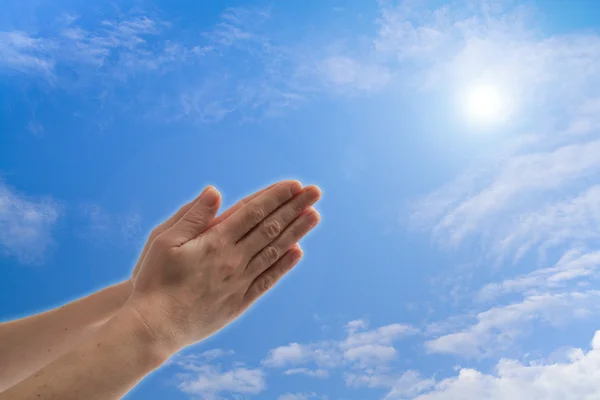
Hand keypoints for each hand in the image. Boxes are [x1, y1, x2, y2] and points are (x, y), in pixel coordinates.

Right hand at [125, 181, 320, 351]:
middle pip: (270, 228)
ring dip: (296, 232)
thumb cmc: (154, 281)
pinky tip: (298, 252)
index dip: (275, 196)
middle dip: (294, 207)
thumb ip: (193, 216)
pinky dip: (284, 265)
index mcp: (215, 242)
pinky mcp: (239, 302)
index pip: (252, 212)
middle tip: (315, 192)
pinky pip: (268, 280)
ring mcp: (239, 282)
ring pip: (274, 251)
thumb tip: (216, 191)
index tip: (294, 184)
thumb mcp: (163, 241)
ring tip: (314, 216)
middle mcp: (233, 260)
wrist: (154, 328)